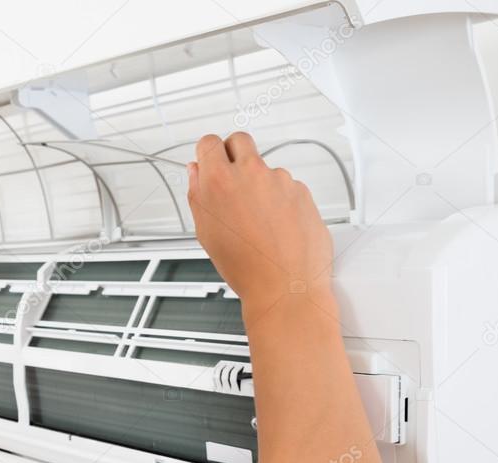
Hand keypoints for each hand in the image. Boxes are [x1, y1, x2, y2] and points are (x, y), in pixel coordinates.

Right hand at [186, 132, 333, 325]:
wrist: (285, 285)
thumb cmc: (246, 266)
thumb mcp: (206, 232)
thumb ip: (198, 195)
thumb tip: (196, 174)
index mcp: (220, 182)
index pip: (209, 143)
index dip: (207, 152)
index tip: (208, 161)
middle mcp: (251, 173)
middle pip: (240, 140)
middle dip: (233, 152)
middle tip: (231, 177)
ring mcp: (279, 180)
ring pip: (264, 168)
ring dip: (259, 183)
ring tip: (256, 219)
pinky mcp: (301, 191)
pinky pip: (286, 186)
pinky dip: (280, 199)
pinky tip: (275, 225)